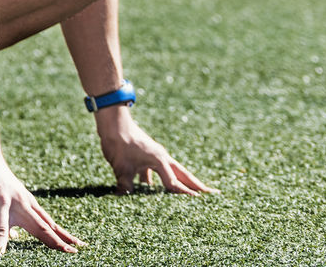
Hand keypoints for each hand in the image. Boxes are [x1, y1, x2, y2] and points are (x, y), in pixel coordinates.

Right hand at [0, 155, 84, 253]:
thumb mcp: (15, 195)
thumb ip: (18, 216)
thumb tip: (15, 237)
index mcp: (28, 203)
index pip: (49, 223)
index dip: (63, 236)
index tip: (78, 247)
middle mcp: (18, 205)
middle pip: (38, 226)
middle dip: (53, 241)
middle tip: (68, 253)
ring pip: (2, 229)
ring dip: (2, 245)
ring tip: (0, 259)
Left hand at [96, 107, 217, 195]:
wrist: (112, 122)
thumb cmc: (119, 143)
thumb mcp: (121, 167)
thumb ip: (125, 185)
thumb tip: (123, 197)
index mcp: (160, 160)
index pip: (174, 183)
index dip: (184, 194)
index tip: (198, 203)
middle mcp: (161, 157)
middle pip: (182, 174)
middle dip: (195, 184)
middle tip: (212, 193)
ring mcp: (154, 154)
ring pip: (171, 171)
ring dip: (180, 181)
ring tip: (190, 192)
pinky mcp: (145, 154)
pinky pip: (156, 169)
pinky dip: (158, 178)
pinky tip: (150, 187)